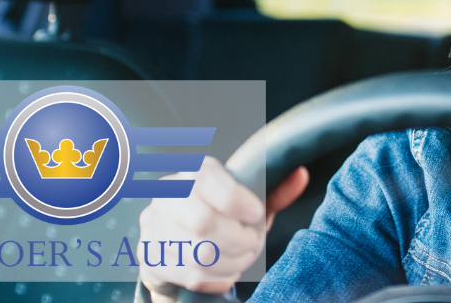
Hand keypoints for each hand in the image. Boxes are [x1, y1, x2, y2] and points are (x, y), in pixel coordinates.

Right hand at [138, 157, 308, 302]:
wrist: (178, 242)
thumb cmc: (218, 217)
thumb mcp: (245, 202)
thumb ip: (272, 191)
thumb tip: (301, 175)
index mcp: (192, 171)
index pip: (207, 178)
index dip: (236, 200)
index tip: (256, 215)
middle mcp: (167, 194)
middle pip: (203, 222)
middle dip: (238, 240)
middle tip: (252, 245)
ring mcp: (154, 226)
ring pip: (199, 254)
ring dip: (232, 263)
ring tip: (243, 260)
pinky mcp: (149, 256)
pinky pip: (191, 276)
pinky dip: (218, 279)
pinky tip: (226, 272)